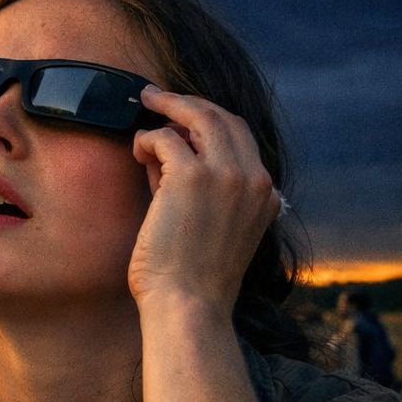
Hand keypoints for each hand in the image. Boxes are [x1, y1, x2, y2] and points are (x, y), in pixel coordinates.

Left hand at [128, 85, 280, 314]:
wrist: (189, 306)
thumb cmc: (191, 279)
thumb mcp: (213, 229)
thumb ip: (198, 191)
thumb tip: (164, 154)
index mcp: (264, 194)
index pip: (242, 138)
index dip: (209, 121)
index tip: (184, 116)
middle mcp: (252, 179)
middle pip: (224, 117)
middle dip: (187, 102)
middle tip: (156, 96)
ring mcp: (225, 175)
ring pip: (199, 116)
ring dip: (167, 107)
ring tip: (143, 104)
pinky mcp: (190, 177)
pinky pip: (165, 137)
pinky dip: (147, 139)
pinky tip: (137, 150)